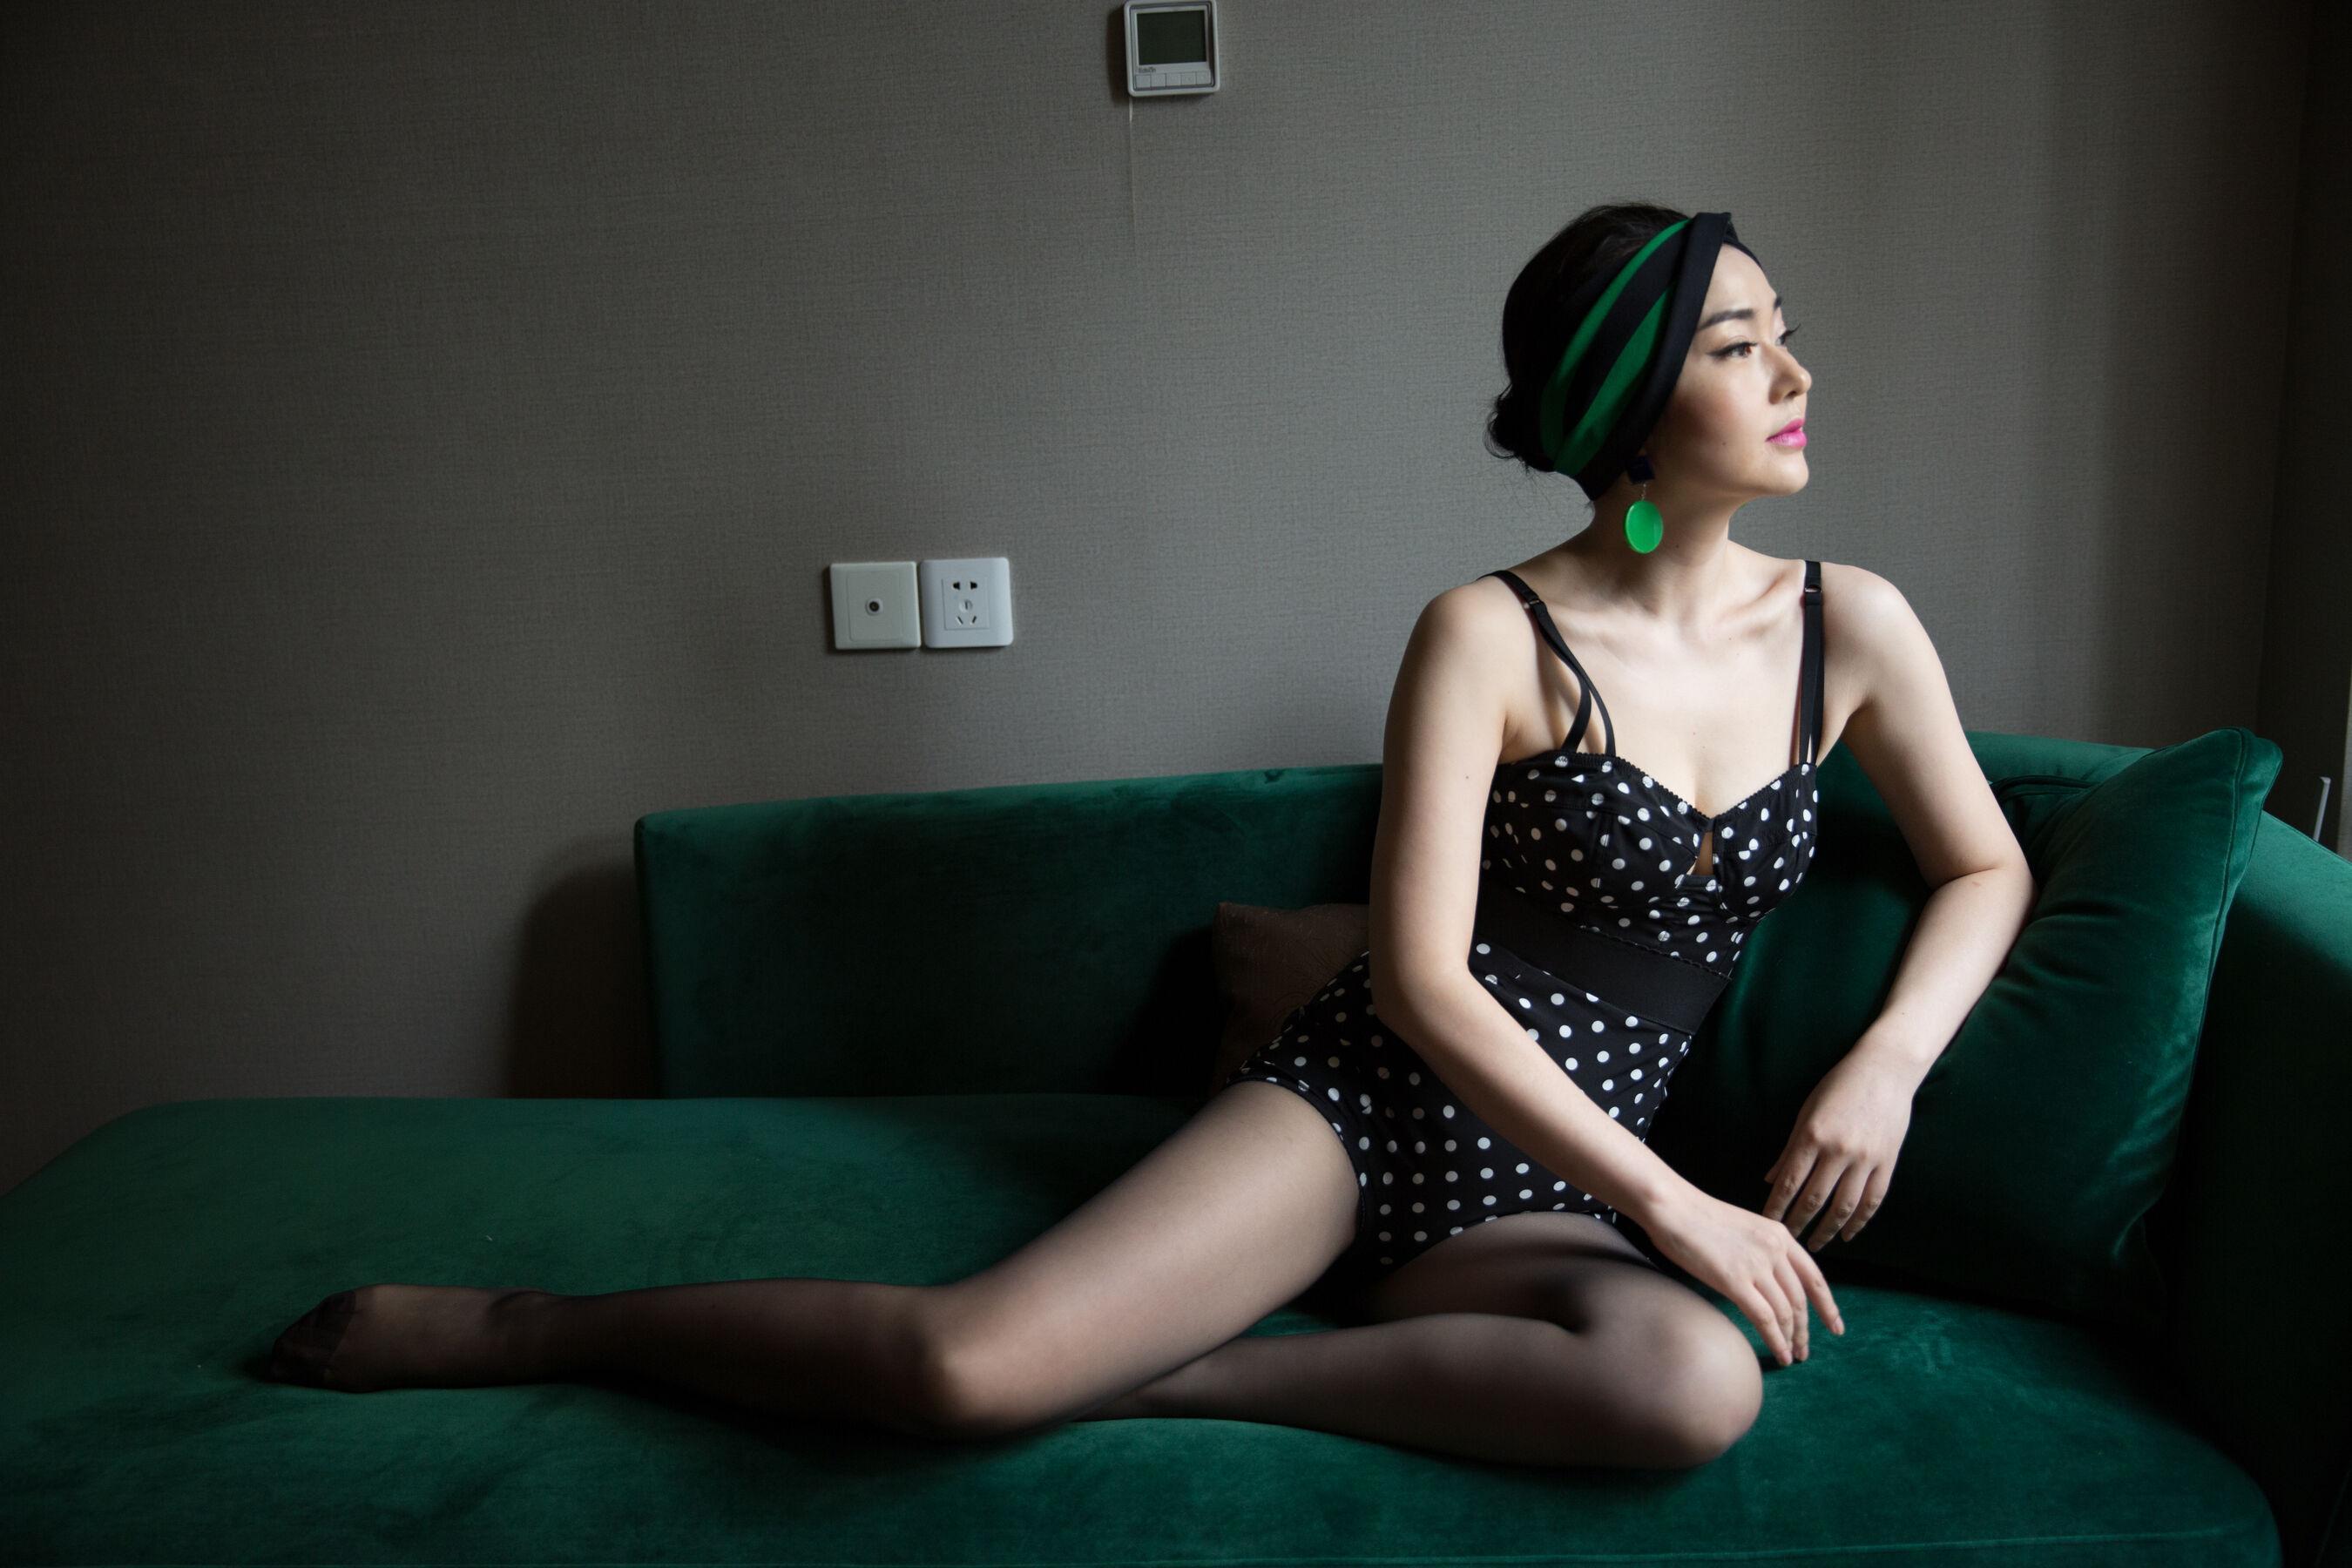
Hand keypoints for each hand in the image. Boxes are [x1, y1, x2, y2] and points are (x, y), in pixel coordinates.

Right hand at [1647, 1189, 1842, 1366]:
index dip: (1827, 1305)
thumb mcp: (1744, 1228)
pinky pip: (1765, 1318)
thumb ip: (1761, 1251)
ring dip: (1791, 1339)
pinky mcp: (1735, 1281)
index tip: (1835, 1326)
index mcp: (1780, 1235)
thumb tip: (1767, 1283)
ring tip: (1791, 1356)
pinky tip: (1779, 1354)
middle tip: (1805, 1350)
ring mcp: (1757, 1265)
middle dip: (1805, 1329)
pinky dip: (1776, 1341)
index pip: (1814, 1277)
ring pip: (1785, 1312)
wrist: (1672, 1207)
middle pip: (1800, 1299)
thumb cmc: (1696, 1217)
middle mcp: (1775, 1250)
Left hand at [1762, 1048, 1915, 1249]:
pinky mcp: (1887, 1162)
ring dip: (1828, 1229)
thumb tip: (1770, 1180)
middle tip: (1788, 1240)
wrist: (1885, 1070)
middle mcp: (1839, 1150)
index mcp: (1813, 1136)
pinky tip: (1848, 1233)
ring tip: (1815, 1244)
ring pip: (1844, 1206)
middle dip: (1798, 1223)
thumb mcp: (1807, 1112)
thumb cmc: (1838, 1086)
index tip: (1768, 1224)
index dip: (1777, 1207)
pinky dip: (1860, 1221)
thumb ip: (1790, 1150)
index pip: (1789, 1182)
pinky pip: (1873, 1200)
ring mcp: (1866, 1158)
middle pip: (1814, 1199)